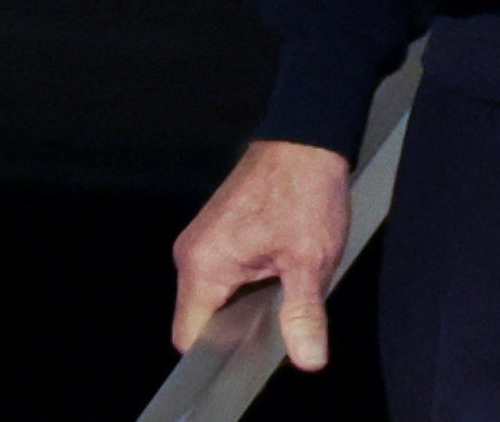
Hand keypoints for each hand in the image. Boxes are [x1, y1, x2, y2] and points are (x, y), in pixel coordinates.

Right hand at [172, 139, 351, 371]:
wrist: (305, 141)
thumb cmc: (303, 192)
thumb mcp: (310, 262)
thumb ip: (303, 316)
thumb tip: (307, 359)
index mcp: (203, 265)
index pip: (189, 337)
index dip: (217, 356)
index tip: (248, 359)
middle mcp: (192, 254)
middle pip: (201, 320)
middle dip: (237, 330)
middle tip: (278, 321)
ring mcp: (201, 241)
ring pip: (212, 298)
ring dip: (244, 306)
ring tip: (281, 290)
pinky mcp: (215, 232)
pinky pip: (219, 276)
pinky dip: (244, 285)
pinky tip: (276, 274)